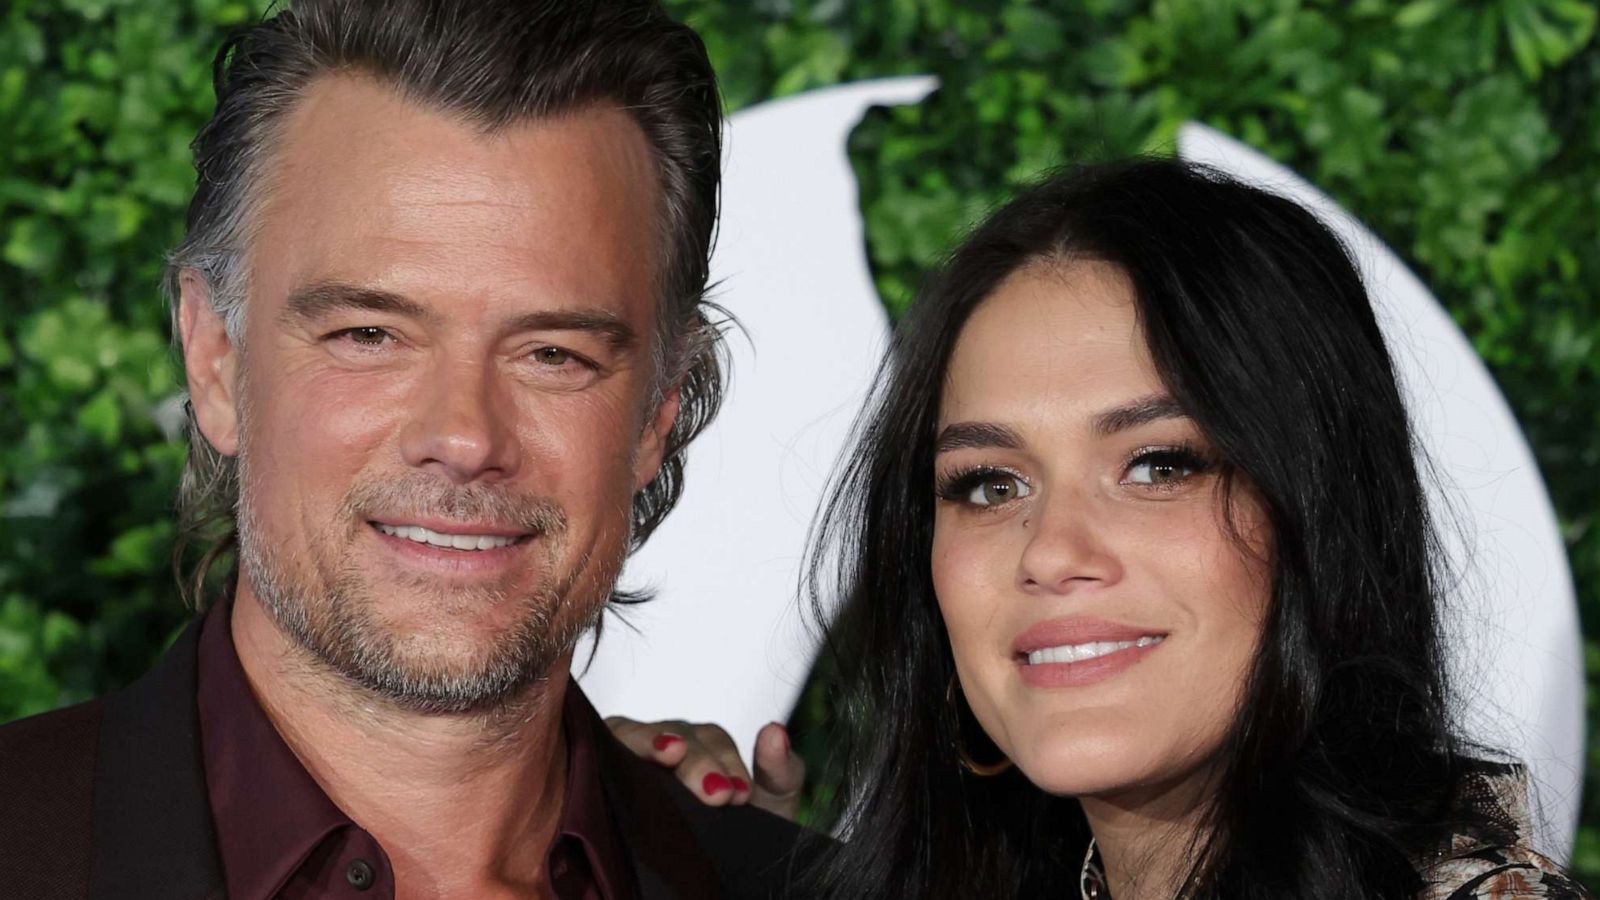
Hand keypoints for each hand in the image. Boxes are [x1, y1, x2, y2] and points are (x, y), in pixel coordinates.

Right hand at [605, 716, 804, 820]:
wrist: (727, 872)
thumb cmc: (745, 831)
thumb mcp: (773, 804)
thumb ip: (781, 770)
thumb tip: (774, 731)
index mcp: (703, 746)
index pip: (711, 741)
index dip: (726, 763)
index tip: (740, 794)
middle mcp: (666, 746)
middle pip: (675, 739)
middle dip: (698, 762)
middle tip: (718, 794)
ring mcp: (634, 760)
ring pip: (636, 737)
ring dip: (653, 743)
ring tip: (671, 754)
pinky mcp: (606, 777)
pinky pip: (601, 753)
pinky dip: (610, 752)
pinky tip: (618, 764)